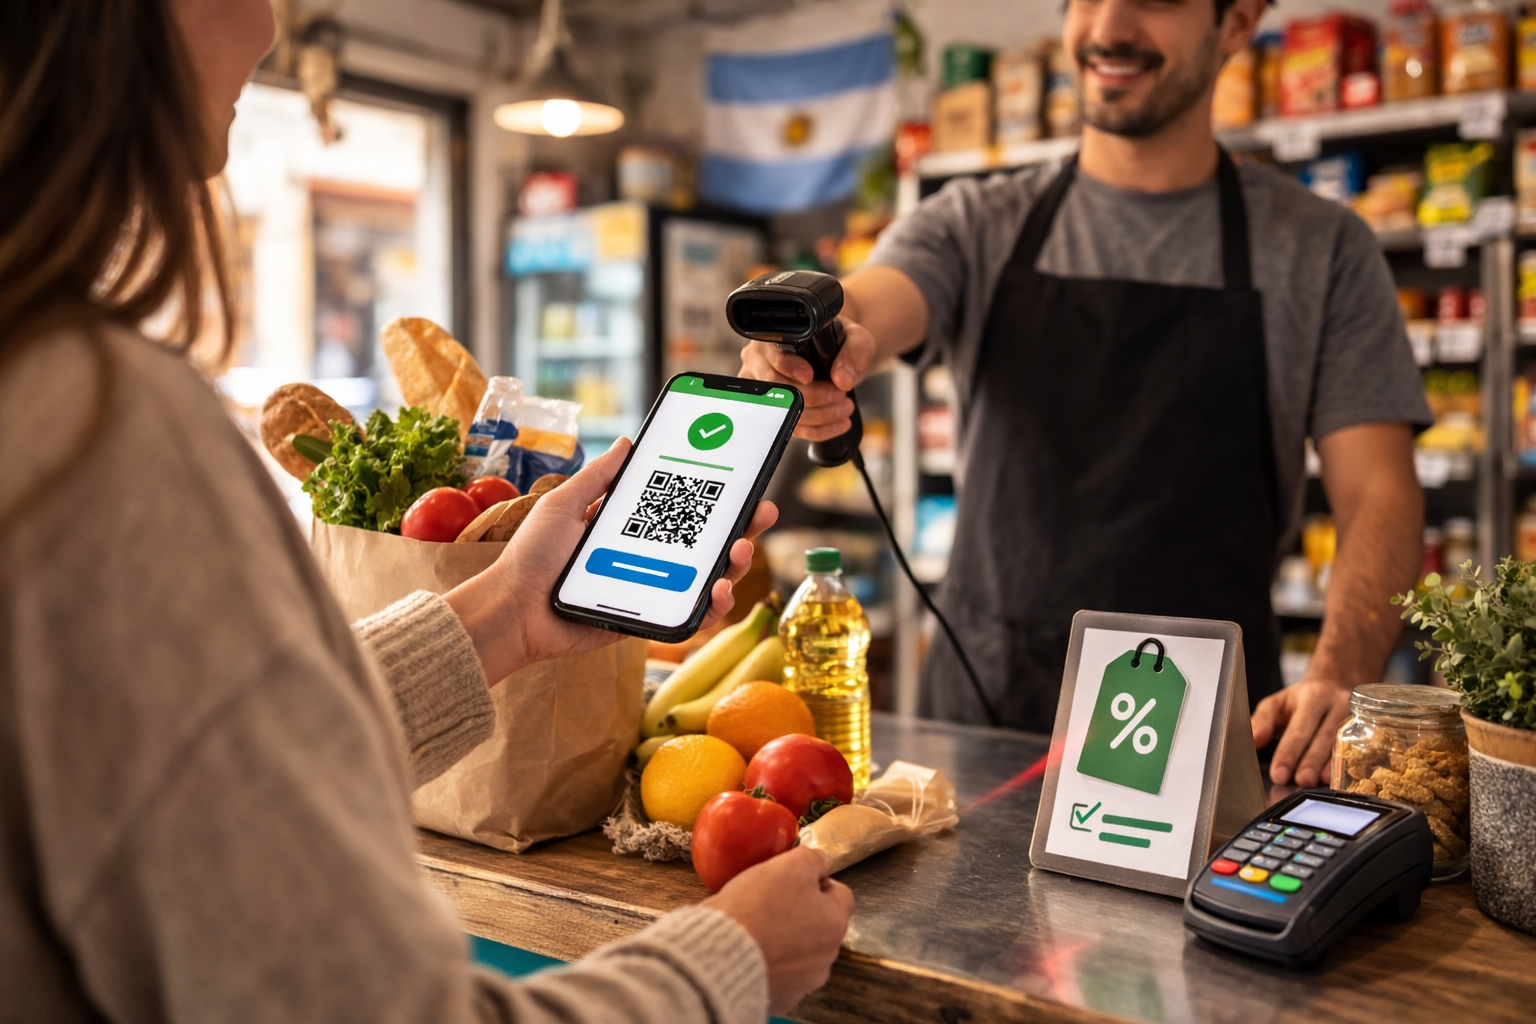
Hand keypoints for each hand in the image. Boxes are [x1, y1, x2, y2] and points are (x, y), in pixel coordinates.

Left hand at [445, 438, 777, 682]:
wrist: (513, 609)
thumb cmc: (532, 557)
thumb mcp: (564, 504)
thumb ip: (598, 477)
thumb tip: (628, 441)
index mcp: (633, 528)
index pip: (685, 509)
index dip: (718, 498)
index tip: (744, 481)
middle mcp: (650, 558)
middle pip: (708, 542)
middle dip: (742, 527)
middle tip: (759, 513)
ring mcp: (653, 590)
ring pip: (709, 579)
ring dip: (735, 565)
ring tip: (738, 552)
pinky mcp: (649, 621)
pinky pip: (691, 616)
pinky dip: (713, 606)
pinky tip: (719, 591)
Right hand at [702, 846, 852, 1015]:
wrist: (718, 954)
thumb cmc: (754, 909)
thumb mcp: (788, 866)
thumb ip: (812, 858)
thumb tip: (820, 861)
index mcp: (834, 924)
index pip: (840, 893)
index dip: (816, 880)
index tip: (793, 877)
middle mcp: (825, 958)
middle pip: (819, 923)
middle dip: (799, 910)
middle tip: (770, 899)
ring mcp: (803, 982)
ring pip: (799, 949)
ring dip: (784, 937)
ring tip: (756, 924)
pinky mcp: (779, 998)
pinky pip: (778, 972)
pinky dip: (768, 960)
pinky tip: (750, 947)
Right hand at [738, 318, 876, 442]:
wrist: (842, 361)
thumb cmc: (841, 345)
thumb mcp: (856, 339)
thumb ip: (854, 352)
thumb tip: (842, 379)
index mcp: (774, 340)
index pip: (771, 355)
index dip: (788, 367)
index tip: (810, 376)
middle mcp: (762, 364)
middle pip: (776, 387)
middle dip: (812, 396)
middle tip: (840, 394)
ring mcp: (765, 390)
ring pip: (784, 411)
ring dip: (820, 415)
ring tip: (845, 408)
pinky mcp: (776, 412)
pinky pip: (792, 427)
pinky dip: (819, 429)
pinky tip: (838, 422)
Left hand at [1251, 677, 1353, 787]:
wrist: (1339, 684)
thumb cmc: (1303, 701)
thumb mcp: (1278, 703)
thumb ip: (1263, 720)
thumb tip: (1253, 739)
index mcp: (1313, 697)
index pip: (1299, 728)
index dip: (1289, 752)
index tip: (1279, 773)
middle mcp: (1339, 705)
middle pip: (1324, 737)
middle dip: (1311, 761)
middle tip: (1300, 780)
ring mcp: (1359, 718)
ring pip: (1345, 745)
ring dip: (1331, 767)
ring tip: (1318, 783)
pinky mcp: (1371, 730)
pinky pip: (1362, 752)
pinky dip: (1350, 768)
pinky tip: (1340, 781)